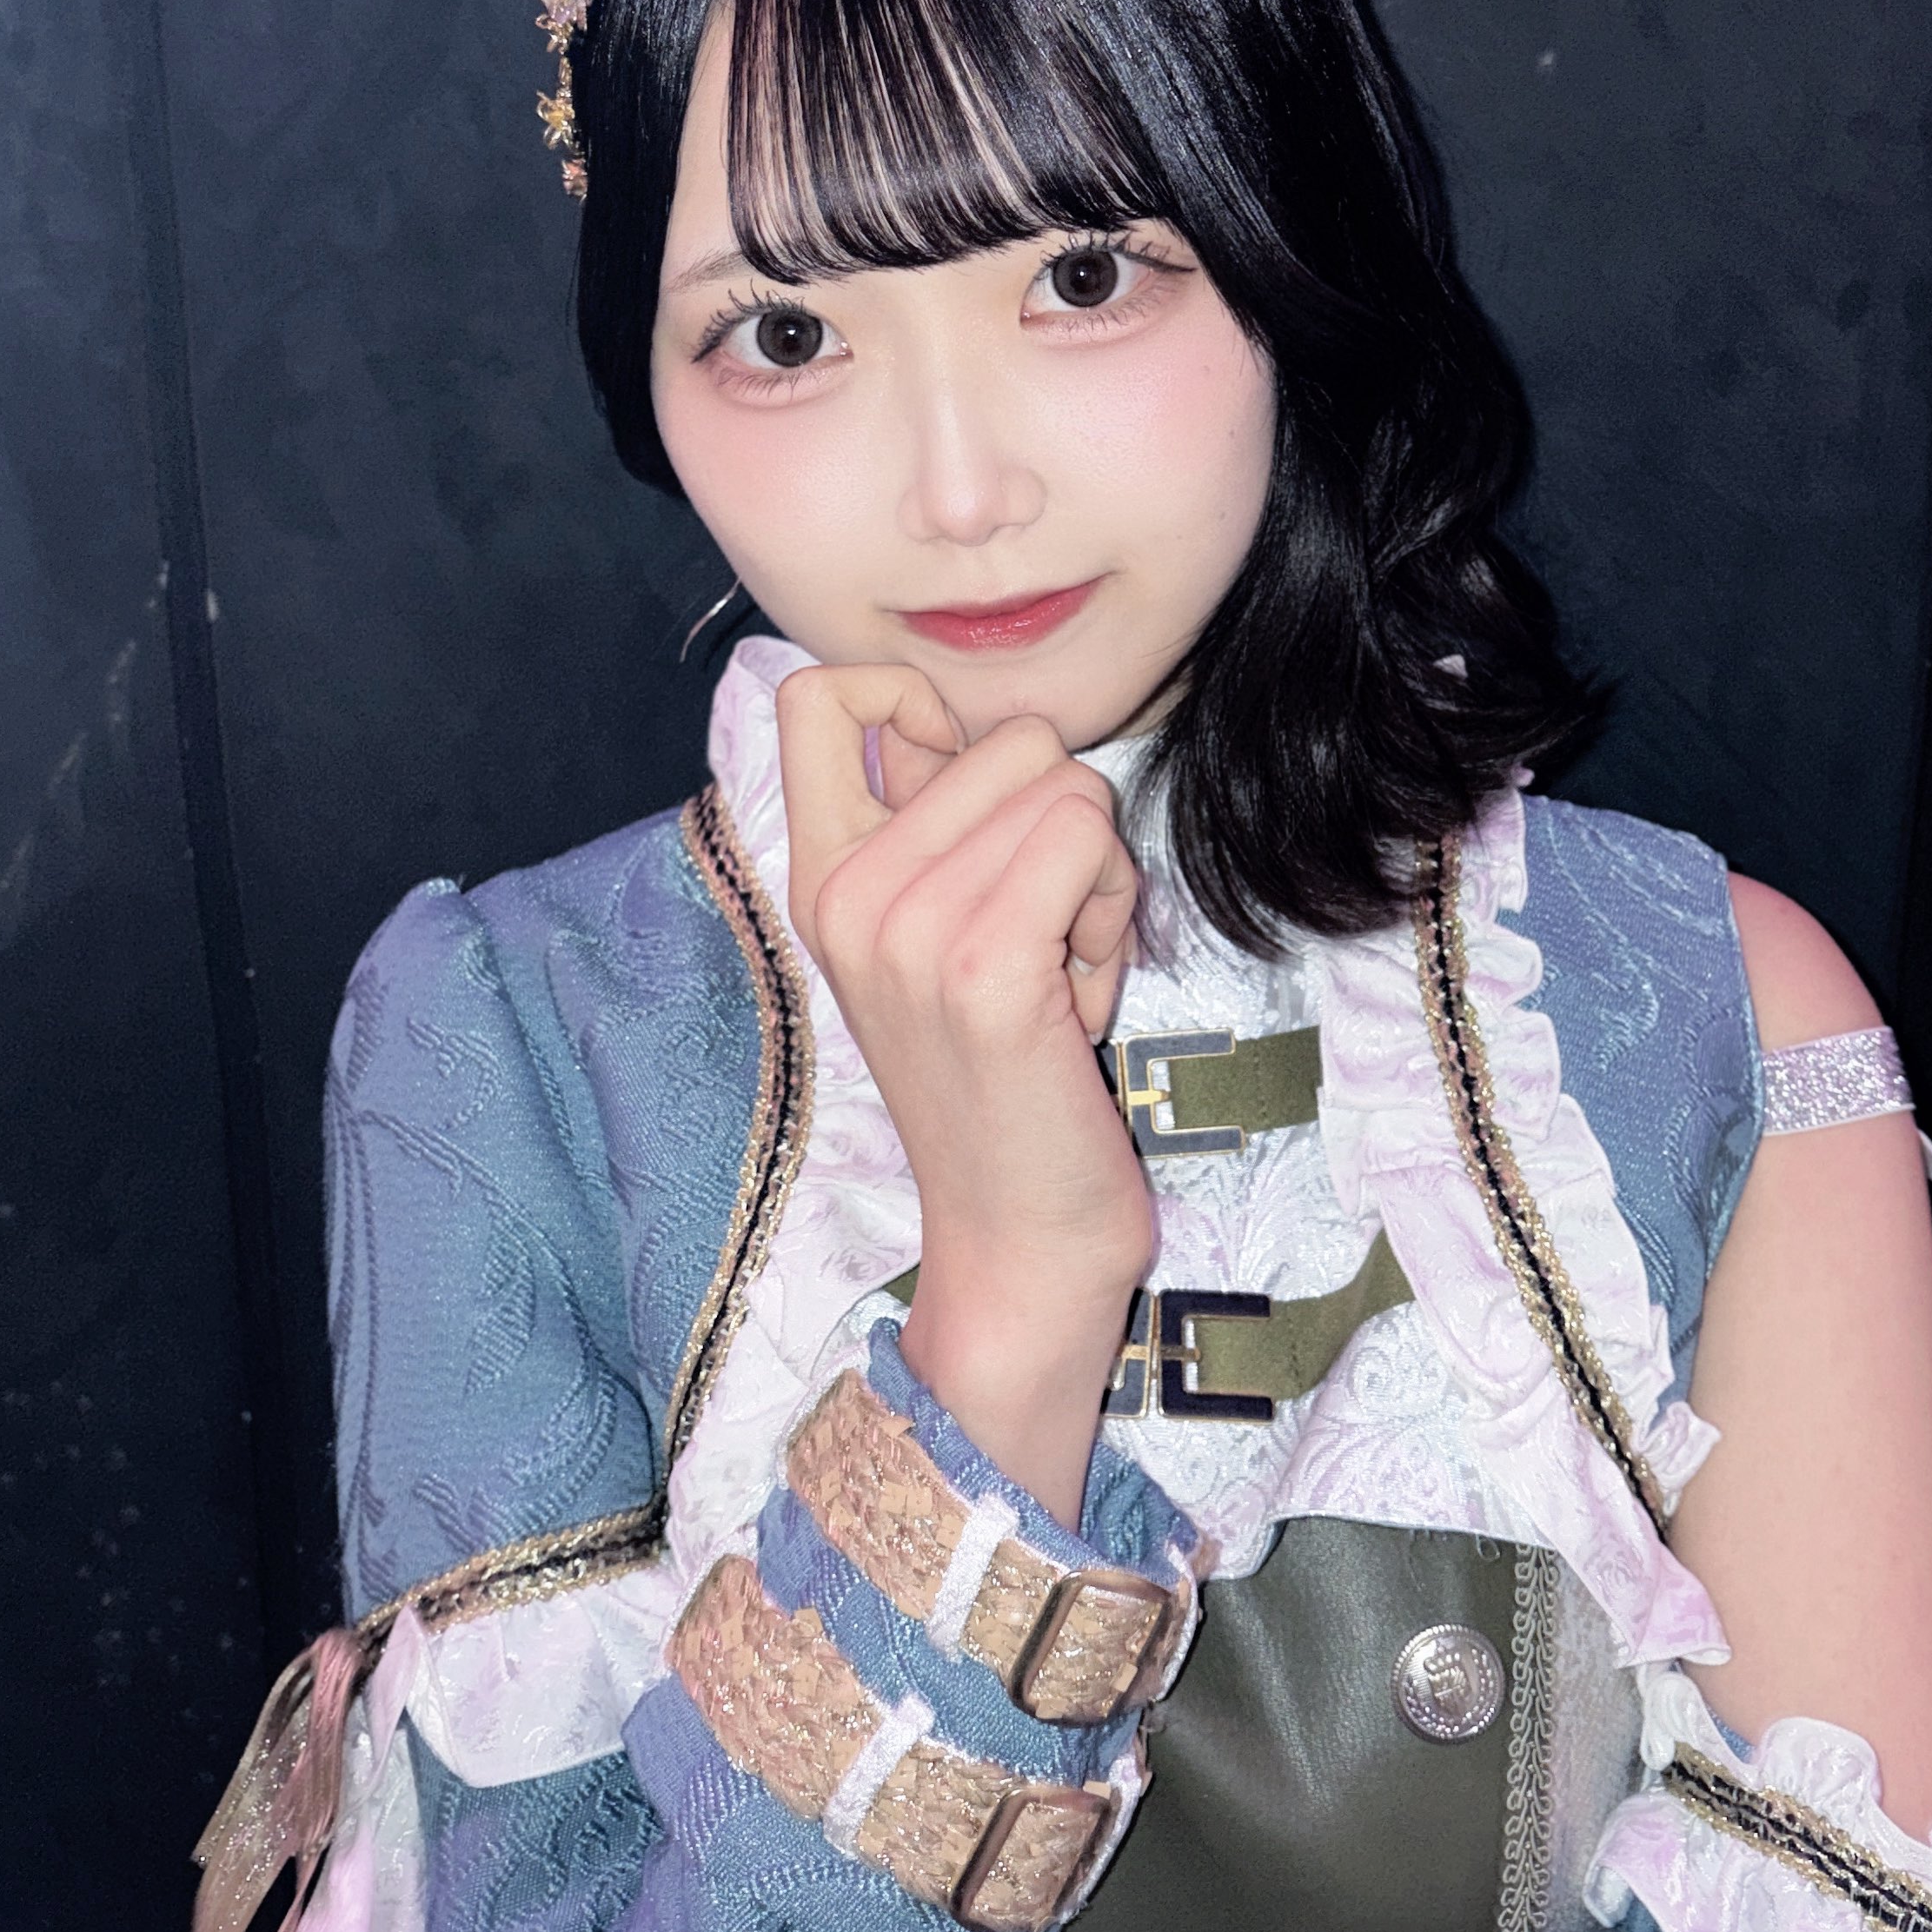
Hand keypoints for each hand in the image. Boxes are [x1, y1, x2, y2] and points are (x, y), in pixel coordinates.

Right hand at [777, 663, 1153, 1523]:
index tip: (970, 784)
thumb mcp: (932, 934)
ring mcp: (910, 927)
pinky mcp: (987, 965)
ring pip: (1065, 785)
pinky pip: (1089, 839)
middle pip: (1004, 735)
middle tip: (1037, 926)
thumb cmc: (1001, 1079)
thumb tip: (966, 717)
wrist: (1014, 1238)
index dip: (920, 699)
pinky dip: (1112, 909)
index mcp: (819, 877)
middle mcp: (846, 892)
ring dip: (1095, 872)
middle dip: (1056, 819)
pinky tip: (1081, 992)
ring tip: (1058, 967)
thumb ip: (934, 823)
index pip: (819, 693)